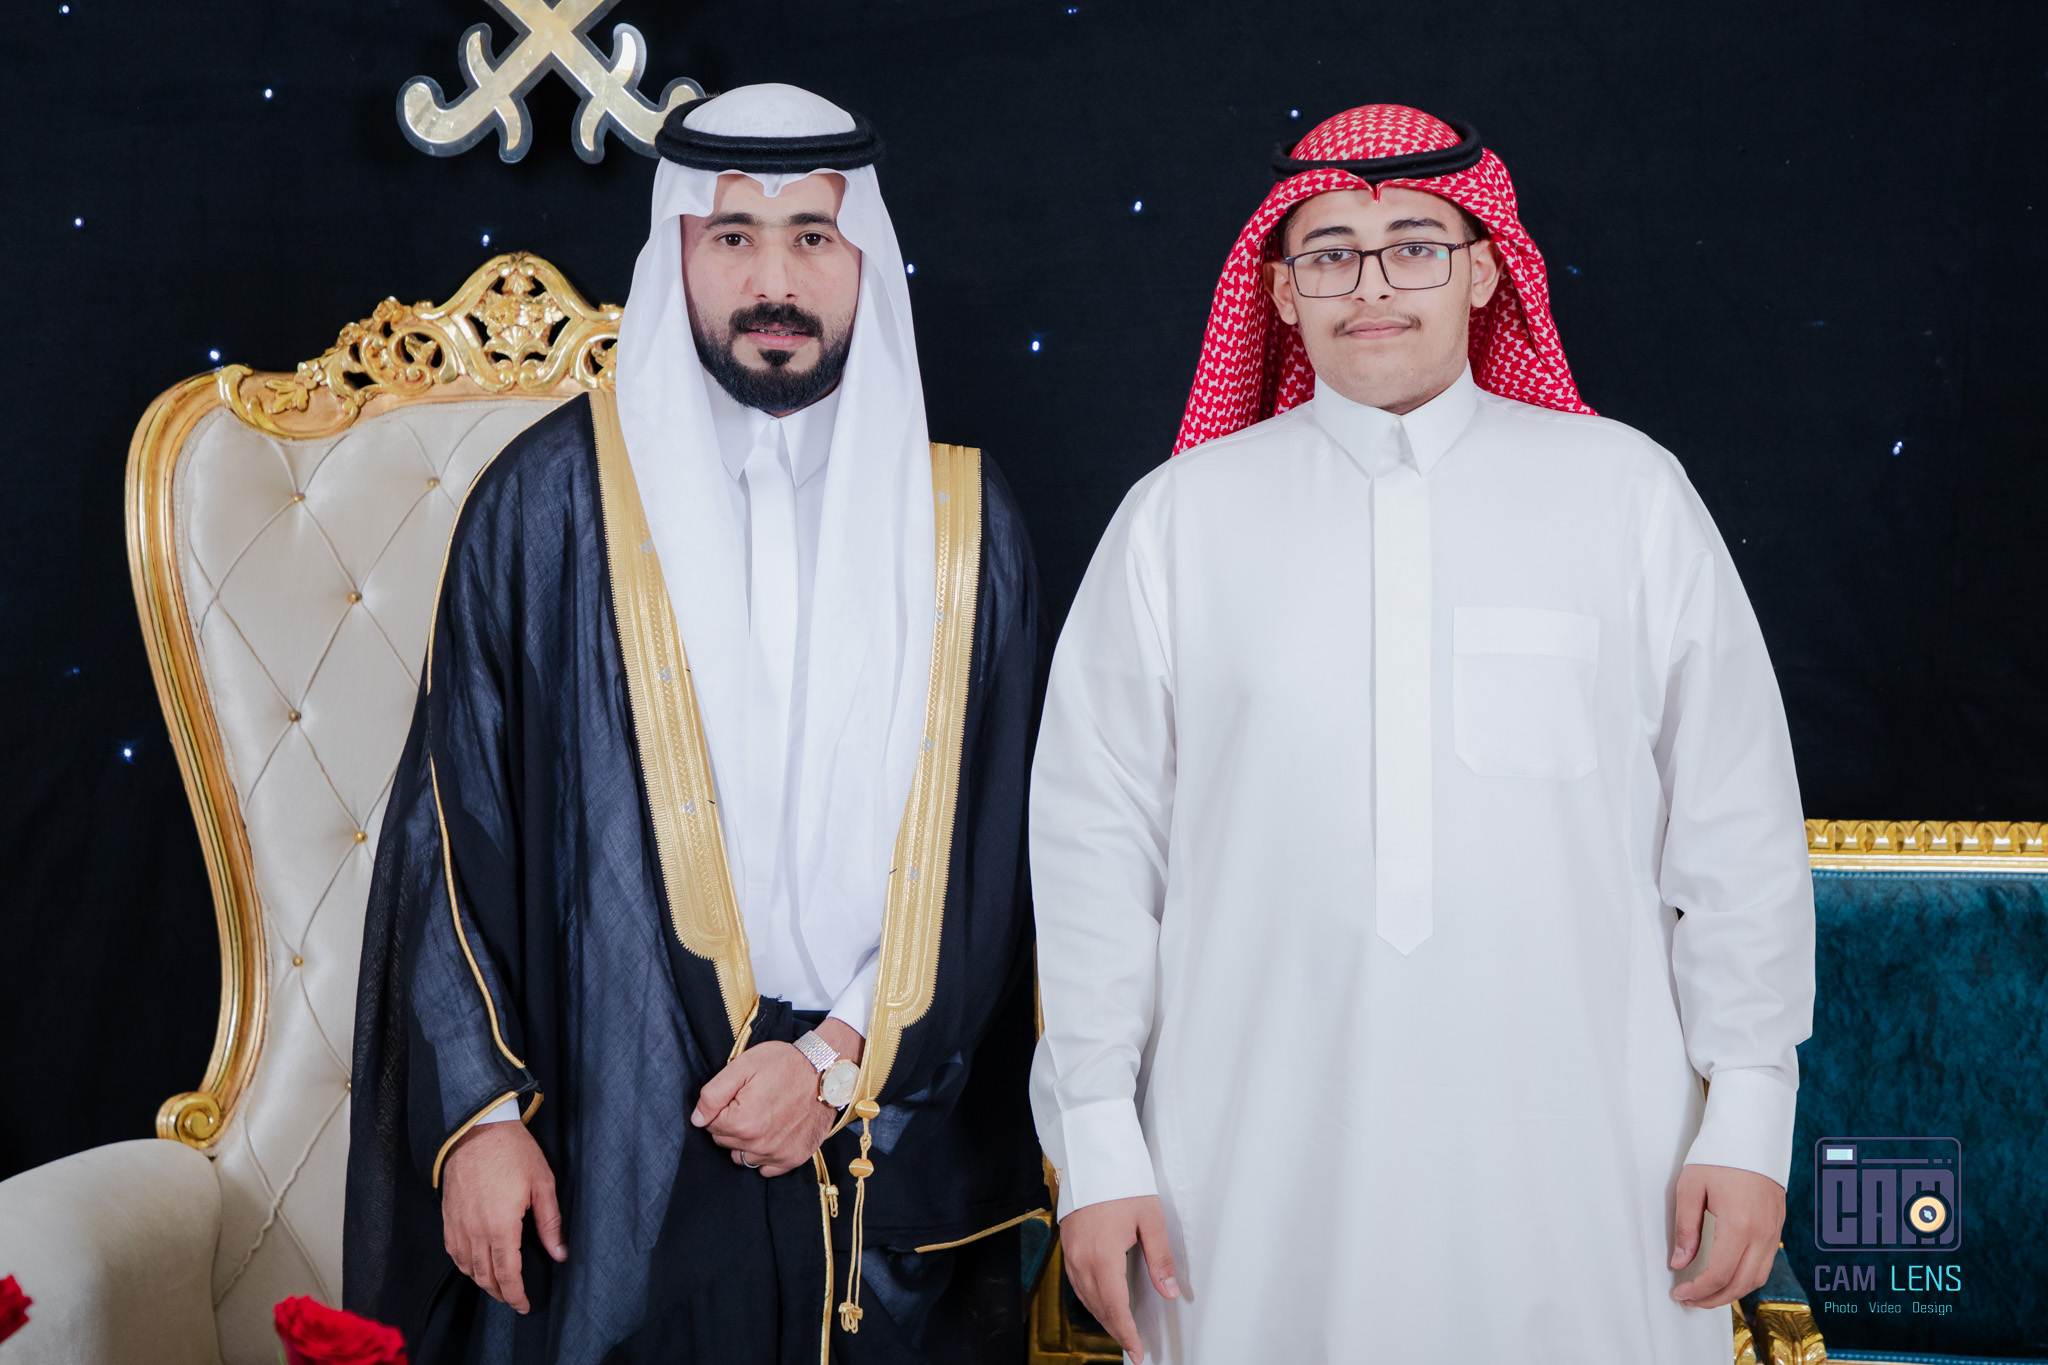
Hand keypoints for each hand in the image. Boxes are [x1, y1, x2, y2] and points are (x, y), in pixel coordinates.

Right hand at [441, 1119, 565, 1313]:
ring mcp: (458, 1225)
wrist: (477, 1129)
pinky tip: (476, 1266)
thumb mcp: (542, 1184)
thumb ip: (550, 1223)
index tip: (525, 1306)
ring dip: (483, 1282)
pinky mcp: (447, 1217)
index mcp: (501, 1226)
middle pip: (485, 1276)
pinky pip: (454, 1253)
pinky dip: (466, 1266)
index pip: (507, 1274)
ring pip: (467, 1268)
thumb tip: (559, 1253)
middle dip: (501, 1293)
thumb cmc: (514, 1152)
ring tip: (499, 1286)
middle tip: (515, 1299)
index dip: (516, 1295)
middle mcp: (475, 1231)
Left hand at [691, 1019, 863, 1176]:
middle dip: (732, 1124)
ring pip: (743, 1157)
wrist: (827, 1071)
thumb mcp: (742, 1066)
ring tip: (763, 1117)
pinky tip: (774, 1134)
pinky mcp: (793, 1158)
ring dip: (746, 1142)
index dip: (721, 1108)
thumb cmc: (785, 1064)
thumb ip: (712, 1095)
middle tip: (751, 1103)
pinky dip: (765, 1155)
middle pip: (725, 1142)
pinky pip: (766, 1169)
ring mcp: (777, 1154)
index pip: (710, 1125)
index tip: (738, 1095)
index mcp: (741, 1123)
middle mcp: (758, 1145)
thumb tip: (697, 1119)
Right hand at [1058, 1195, 1178, 1363]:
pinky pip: (1076, 1283)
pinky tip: (1101, 1303)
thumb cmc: (1122, 1184)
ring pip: (1085, 1297)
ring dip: (1102, 1317)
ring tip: (1120, 1330)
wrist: (1092, 1159)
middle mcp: (1082, 1260)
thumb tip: (1170, 1292)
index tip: (1137, 1351)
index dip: (1126, 1333)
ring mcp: (1071, 1253)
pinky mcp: (1067, 1246)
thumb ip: (1159, 1259)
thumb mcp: (1150, 1219)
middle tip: (1132, 1347)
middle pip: (1099, 1307)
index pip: (1115, 1307)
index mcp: (1103, 1256)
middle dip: (1116, 1330)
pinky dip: (1090, 1300)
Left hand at [1669, 1162, 1785, 1307]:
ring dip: (1731, 1292)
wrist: (1750, 1135)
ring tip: (1705, 1293)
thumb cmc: (1717, 1157)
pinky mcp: (1777, 1227)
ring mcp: (1773, 1232)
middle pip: (1740, 1284)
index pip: (1719, 1274)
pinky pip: (1765, 1264)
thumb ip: (1686, 1229)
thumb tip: (1679, 1263)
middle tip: (1689, 1300)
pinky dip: (1746, 1278)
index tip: (1679, 1293)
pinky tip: (1726, 1276)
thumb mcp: (1690, 1188)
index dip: (1698, 1290)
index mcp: (1739, 1226)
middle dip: (1713, 1299)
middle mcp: (1762, 1234)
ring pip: (1757, 1279)